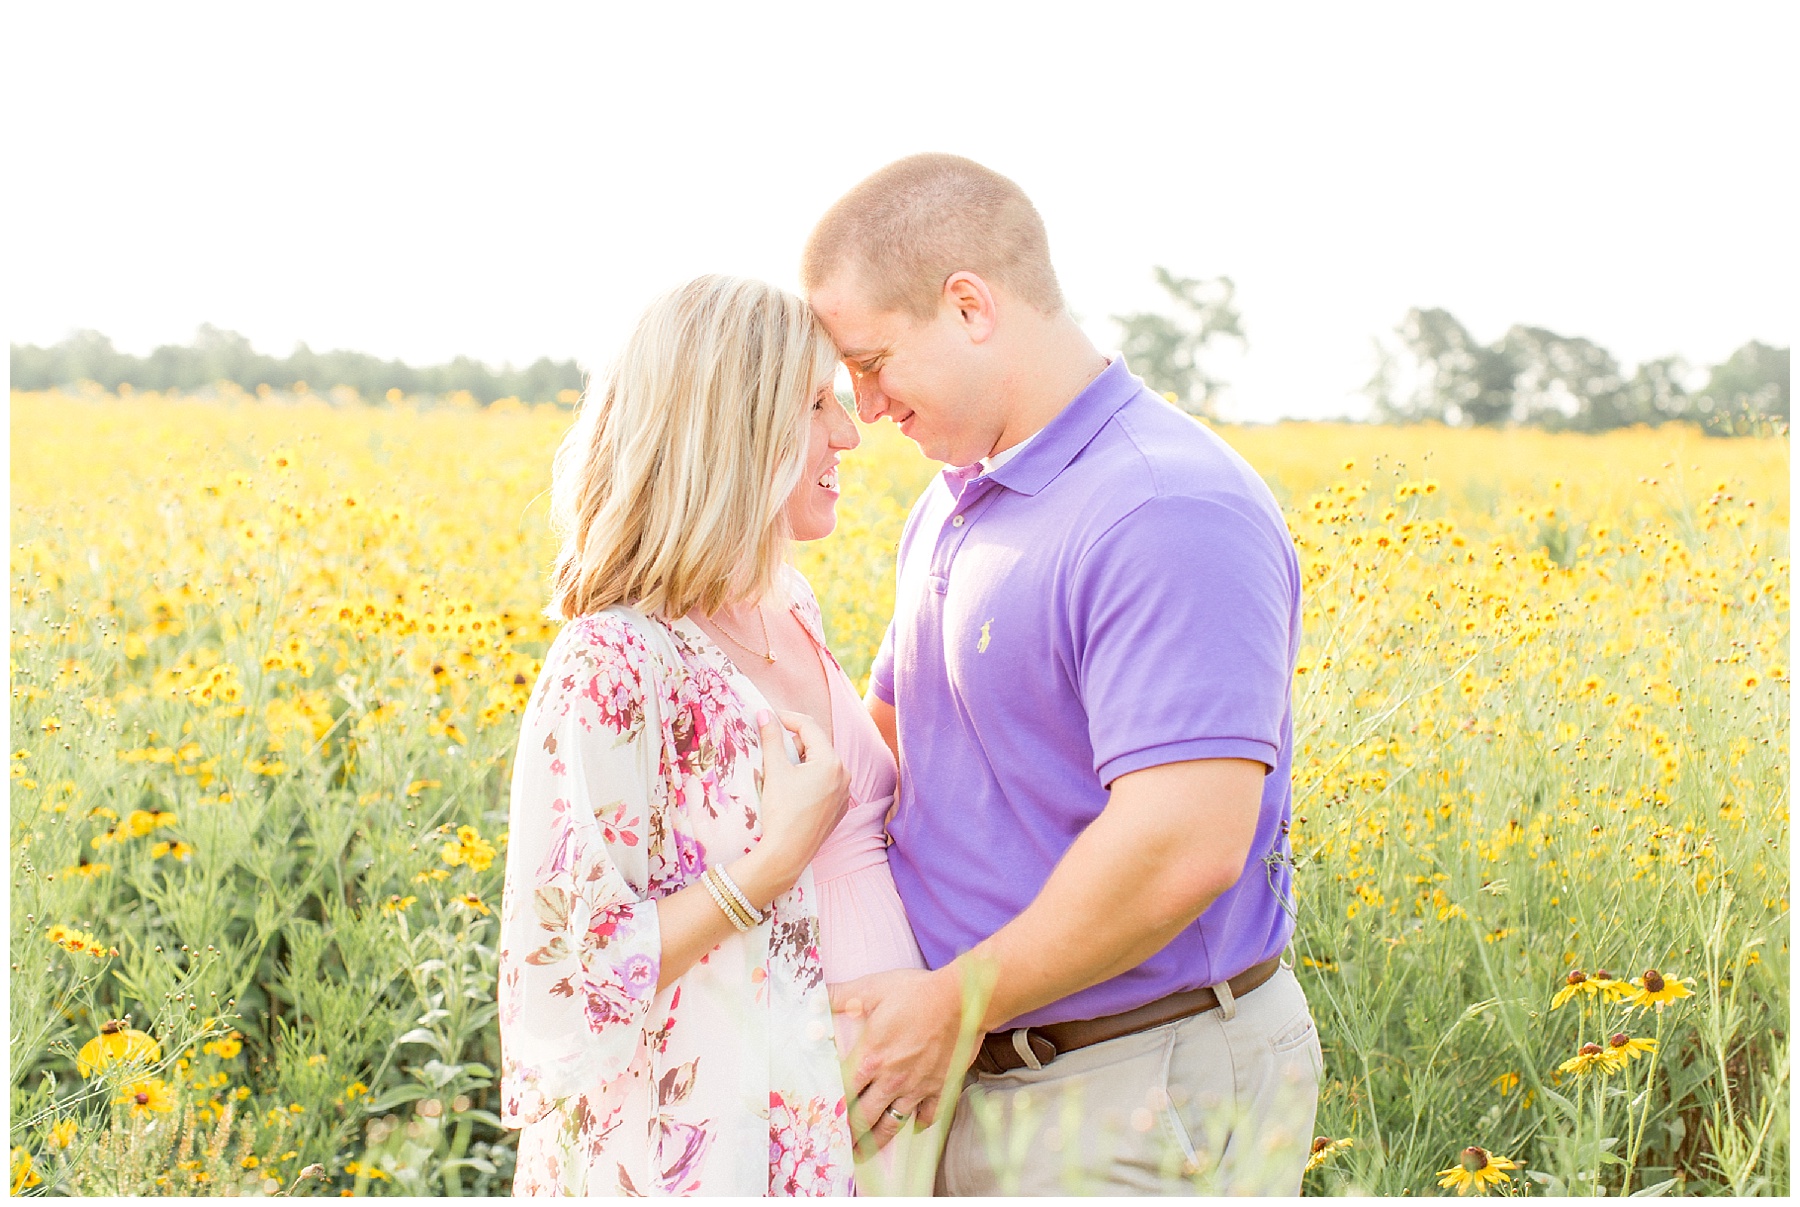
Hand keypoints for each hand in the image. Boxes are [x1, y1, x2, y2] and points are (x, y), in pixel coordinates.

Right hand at [736, 709, 848, 904]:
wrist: (787, 854)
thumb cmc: (781, 812)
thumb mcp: (774, 771)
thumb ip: (771, 738)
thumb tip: (764, 713)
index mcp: (831, 761)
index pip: (809, 726)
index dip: (787, 718)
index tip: (768, 717)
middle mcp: (844, 774)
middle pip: (816, 745)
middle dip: (794, 743)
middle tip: (772, 753)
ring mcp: (844, 793)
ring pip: (821, 765)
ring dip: (802, 762)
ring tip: (781, 775)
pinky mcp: (839, 808)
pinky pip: (825, 783)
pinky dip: (810, 780)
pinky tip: (793, 793)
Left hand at [830, 966, 979, 1151]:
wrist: (962, 1000)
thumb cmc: (916, 993)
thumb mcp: (873, 989)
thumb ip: (840, 996)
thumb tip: (814, 996)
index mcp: (870, 1059)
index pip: (843, 1094)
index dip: (831, 1110)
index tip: (822, 1121)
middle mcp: (891, 1080)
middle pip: (864, 1117)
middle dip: (849, 1135)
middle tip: (840, 1147)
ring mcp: (916, 1087)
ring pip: (892, 1124)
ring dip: (876, 1141)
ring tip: (865, 1153)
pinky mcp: (940, 1088)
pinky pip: (928, 1115)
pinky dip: (919, 1123)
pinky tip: (913, 1127)